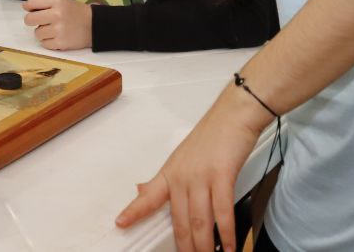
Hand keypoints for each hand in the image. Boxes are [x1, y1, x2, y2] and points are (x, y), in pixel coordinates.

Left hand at [22, 0, 92, 49]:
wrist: (94, 26)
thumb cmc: (75, 12)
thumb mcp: (61, 1)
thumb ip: (43, 3)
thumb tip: (24, 6)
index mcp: (57, 1)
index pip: (32, 2)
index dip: (29, 7)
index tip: (33, 10)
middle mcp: (57, 14)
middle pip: (29, 19)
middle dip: (32, 21)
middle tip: (40, 22)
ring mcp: (59, 30)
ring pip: (37, 33)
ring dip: (42, 32)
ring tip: (53, 30)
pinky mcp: (61, 43)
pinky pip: (44, 44)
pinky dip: (49, 42)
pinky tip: (57, 37)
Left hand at [115, 87, 269, 251]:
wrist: (233, 114)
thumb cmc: (213, 135)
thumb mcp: (184, 157)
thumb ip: (169, 179)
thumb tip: (145, 191)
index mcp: (171, 172)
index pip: (148, 196)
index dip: (134, 211)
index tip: (121, 223)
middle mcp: (183, 176)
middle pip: (180, 220)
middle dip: (185, 246)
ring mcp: (202, 176)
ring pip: (200, 221)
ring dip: (204, 245)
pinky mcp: (222, 175)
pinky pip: (222, 211)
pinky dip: (226, 232)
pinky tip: (228, 245)